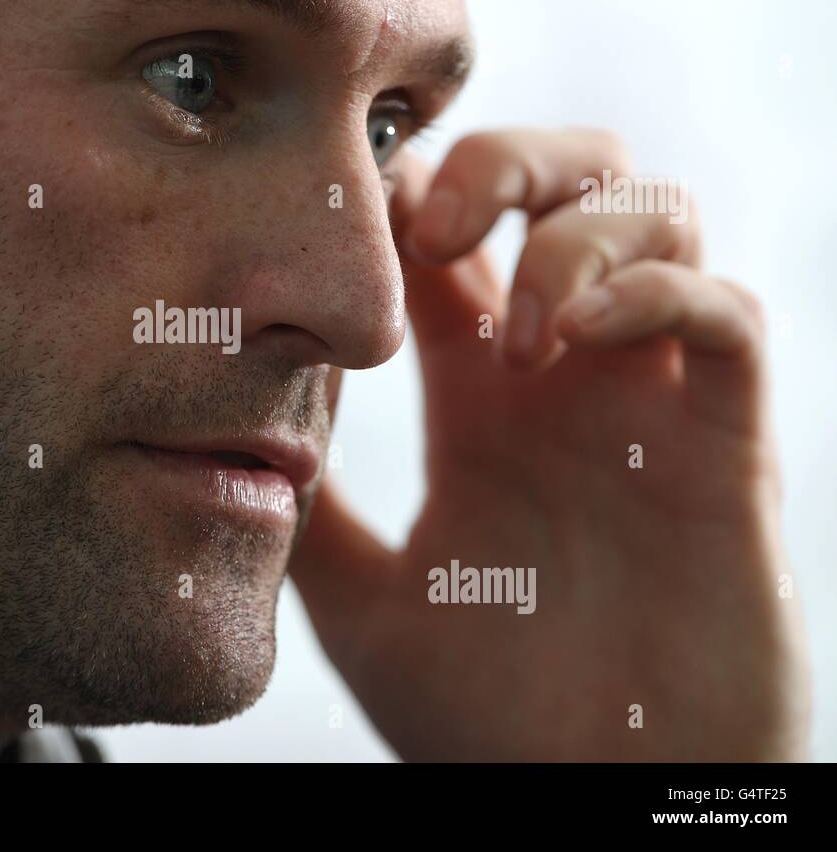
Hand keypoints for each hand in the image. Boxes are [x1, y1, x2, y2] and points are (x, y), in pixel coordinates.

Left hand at [289, 129, 809, 759]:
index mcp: (477, 393)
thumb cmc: (485, 714)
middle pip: (571, 178)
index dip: (411, 184)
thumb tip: (223, 430)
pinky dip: (657, 291)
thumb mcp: (361, 599)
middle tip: (435, 222)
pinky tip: (576, 338)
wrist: (587, 803)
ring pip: (658, 212)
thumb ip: (309, 510)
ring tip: (519, 325)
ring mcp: (647, 400)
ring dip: (578, 228)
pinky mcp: (723, 449)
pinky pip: (725, 315)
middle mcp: (566, 374)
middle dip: (507, 160)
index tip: (350, 198)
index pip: (454, 231)